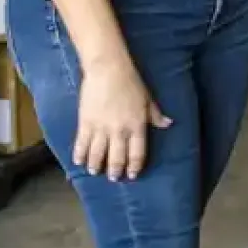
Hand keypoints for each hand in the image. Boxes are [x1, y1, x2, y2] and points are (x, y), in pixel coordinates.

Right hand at [74, 57, 172, 180]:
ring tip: (95, 171)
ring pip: (97, 155)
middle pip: (117, 158)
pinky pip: (82, 144)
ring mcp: (101, 128)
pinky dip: (80, 155)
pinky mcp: (85, 122)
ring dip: (96, 166)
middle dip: (115, 171)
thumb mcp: (147, 99)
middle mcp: (120, 131)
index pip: (137, 154)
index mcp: (137, 126)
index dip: (134, 167)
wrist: (108, 69)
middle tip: (113, 178)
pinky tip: (79, 161)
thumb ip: (156, 115)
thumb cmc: (131, 82)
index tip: (132, 175)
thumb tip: (168, 124)